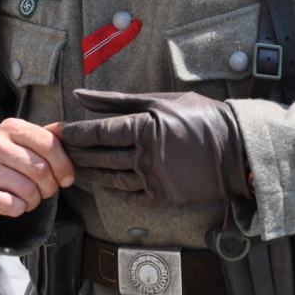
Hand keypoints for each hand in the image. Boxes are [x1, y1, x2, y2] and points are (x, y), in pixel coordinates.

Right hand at [0, 117, 74, 224]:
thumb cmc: (9, 162)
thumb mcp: (27, 143)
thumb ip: (50, 137)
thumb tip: (71, 132)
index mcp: (11, 127)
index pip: (48, 144)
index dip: (64, 165)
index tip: (67, 179)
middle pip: (40, 169)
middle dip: (50, 186)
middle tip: (46, 191)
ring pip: (27, 189)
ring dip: (35, 200)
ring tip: (29, 197)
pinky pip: (11, 205)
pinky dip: (20, 209)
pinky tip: (15, 205)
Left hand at [58, 89, 249, 207]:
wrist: (237, 150)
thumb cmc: (201, 117)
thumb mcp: (160, 100)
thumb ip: (117, 100)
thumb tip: (81, 95)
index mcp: (146, 127)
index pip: (100, 132)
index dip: (75, 133)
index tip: (58, 131)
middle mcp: (148, 155)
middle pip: (101, 156)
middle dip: (75, 152)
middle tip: (56, 149)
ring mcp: (155, 179)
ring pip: (111, 178)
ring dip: (88, 172)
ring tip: (72, 166)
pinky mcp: (163, 198)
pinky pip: (128, 196)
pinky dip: (111, 190)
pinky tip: (100, 182)